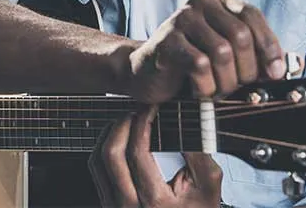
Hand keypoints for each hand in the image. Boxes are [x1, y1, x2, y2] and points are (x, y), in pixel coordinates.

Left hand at [89, 106, 221, 207]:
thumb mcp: (208, 186)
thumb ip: (199, 153)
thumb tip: (185, 121)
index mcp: (155, 201)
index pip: (138, 152)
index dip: (142, 122)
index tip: (150, 108)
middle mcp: (129, 207)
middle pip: (111, 154)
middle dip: (122, 123)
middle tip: (137, 111)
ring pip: (97, 161)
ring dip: (110, 134)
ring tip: (128, 121)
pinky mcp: (109, 205)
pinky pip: (97, 172)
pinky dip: (104, 148)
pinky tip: (120, 138)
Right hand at [126, 0, 285, 103]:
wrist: (146, 73)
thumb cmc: (191, 65)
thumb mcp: (227, 57)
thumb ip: (255, 57)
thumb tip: (289, 67)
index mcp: (219, 1)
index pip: (253, 16)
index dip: (269, 47)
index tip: (276, 74)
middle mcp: (200, 3)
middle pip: (240, 36)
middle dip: (246, 70)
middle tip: (238, 89)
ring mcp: (181, 19)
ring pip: (222, 52)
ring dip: (225, 82)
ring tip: (217, 92)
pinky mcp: (166, 40)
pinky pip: (200, 65)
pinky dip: (206, 86)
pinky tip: (199, 91)